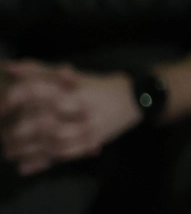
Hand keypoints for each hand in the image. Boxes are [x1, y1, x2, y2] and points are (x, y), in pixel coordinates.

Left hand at [0, 64, 139, 173]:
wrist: (136, 99)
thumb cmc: (99, 86)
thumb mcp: (73, 75)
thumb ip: (40, 71)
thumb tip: (9, 66)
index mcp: (75, 88)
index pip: (42, 90)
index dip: (18, 97)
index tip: (3, 106)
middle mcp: (82, 108)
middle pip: (44, 121)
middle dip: (19, 130)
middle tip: (4, 134)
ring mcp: (89, 128)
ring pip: (53, 142)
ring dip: (28, 149)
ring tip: (10, 151)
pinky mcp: (91, 143)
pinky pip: (64, 156)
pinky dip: (42, 163)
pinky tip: (25, 165)